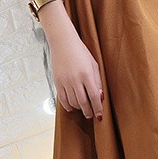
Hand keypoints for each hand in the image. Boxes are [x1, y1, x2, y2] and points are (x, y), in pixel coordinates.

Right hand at [47, 6, 103, 122]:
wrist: (63, 42)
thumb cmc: (80, 52)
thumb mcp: (93, 64)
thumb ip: (97, 81)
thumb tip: (100, 97)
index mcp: (87, 74)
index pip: (94, 97)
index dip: (97, 108)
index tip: (99, 116)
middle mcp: (76, 79)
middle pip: (83, 103)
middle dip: (88, 112)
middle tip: (91, 116)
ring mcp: (65, 81)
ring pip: (73, 102)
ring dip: (79, 108)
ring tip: (83, 109)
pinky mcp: (57, 82)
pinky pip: (62, 99)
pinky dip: (68, 106)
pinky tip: (72, 107)